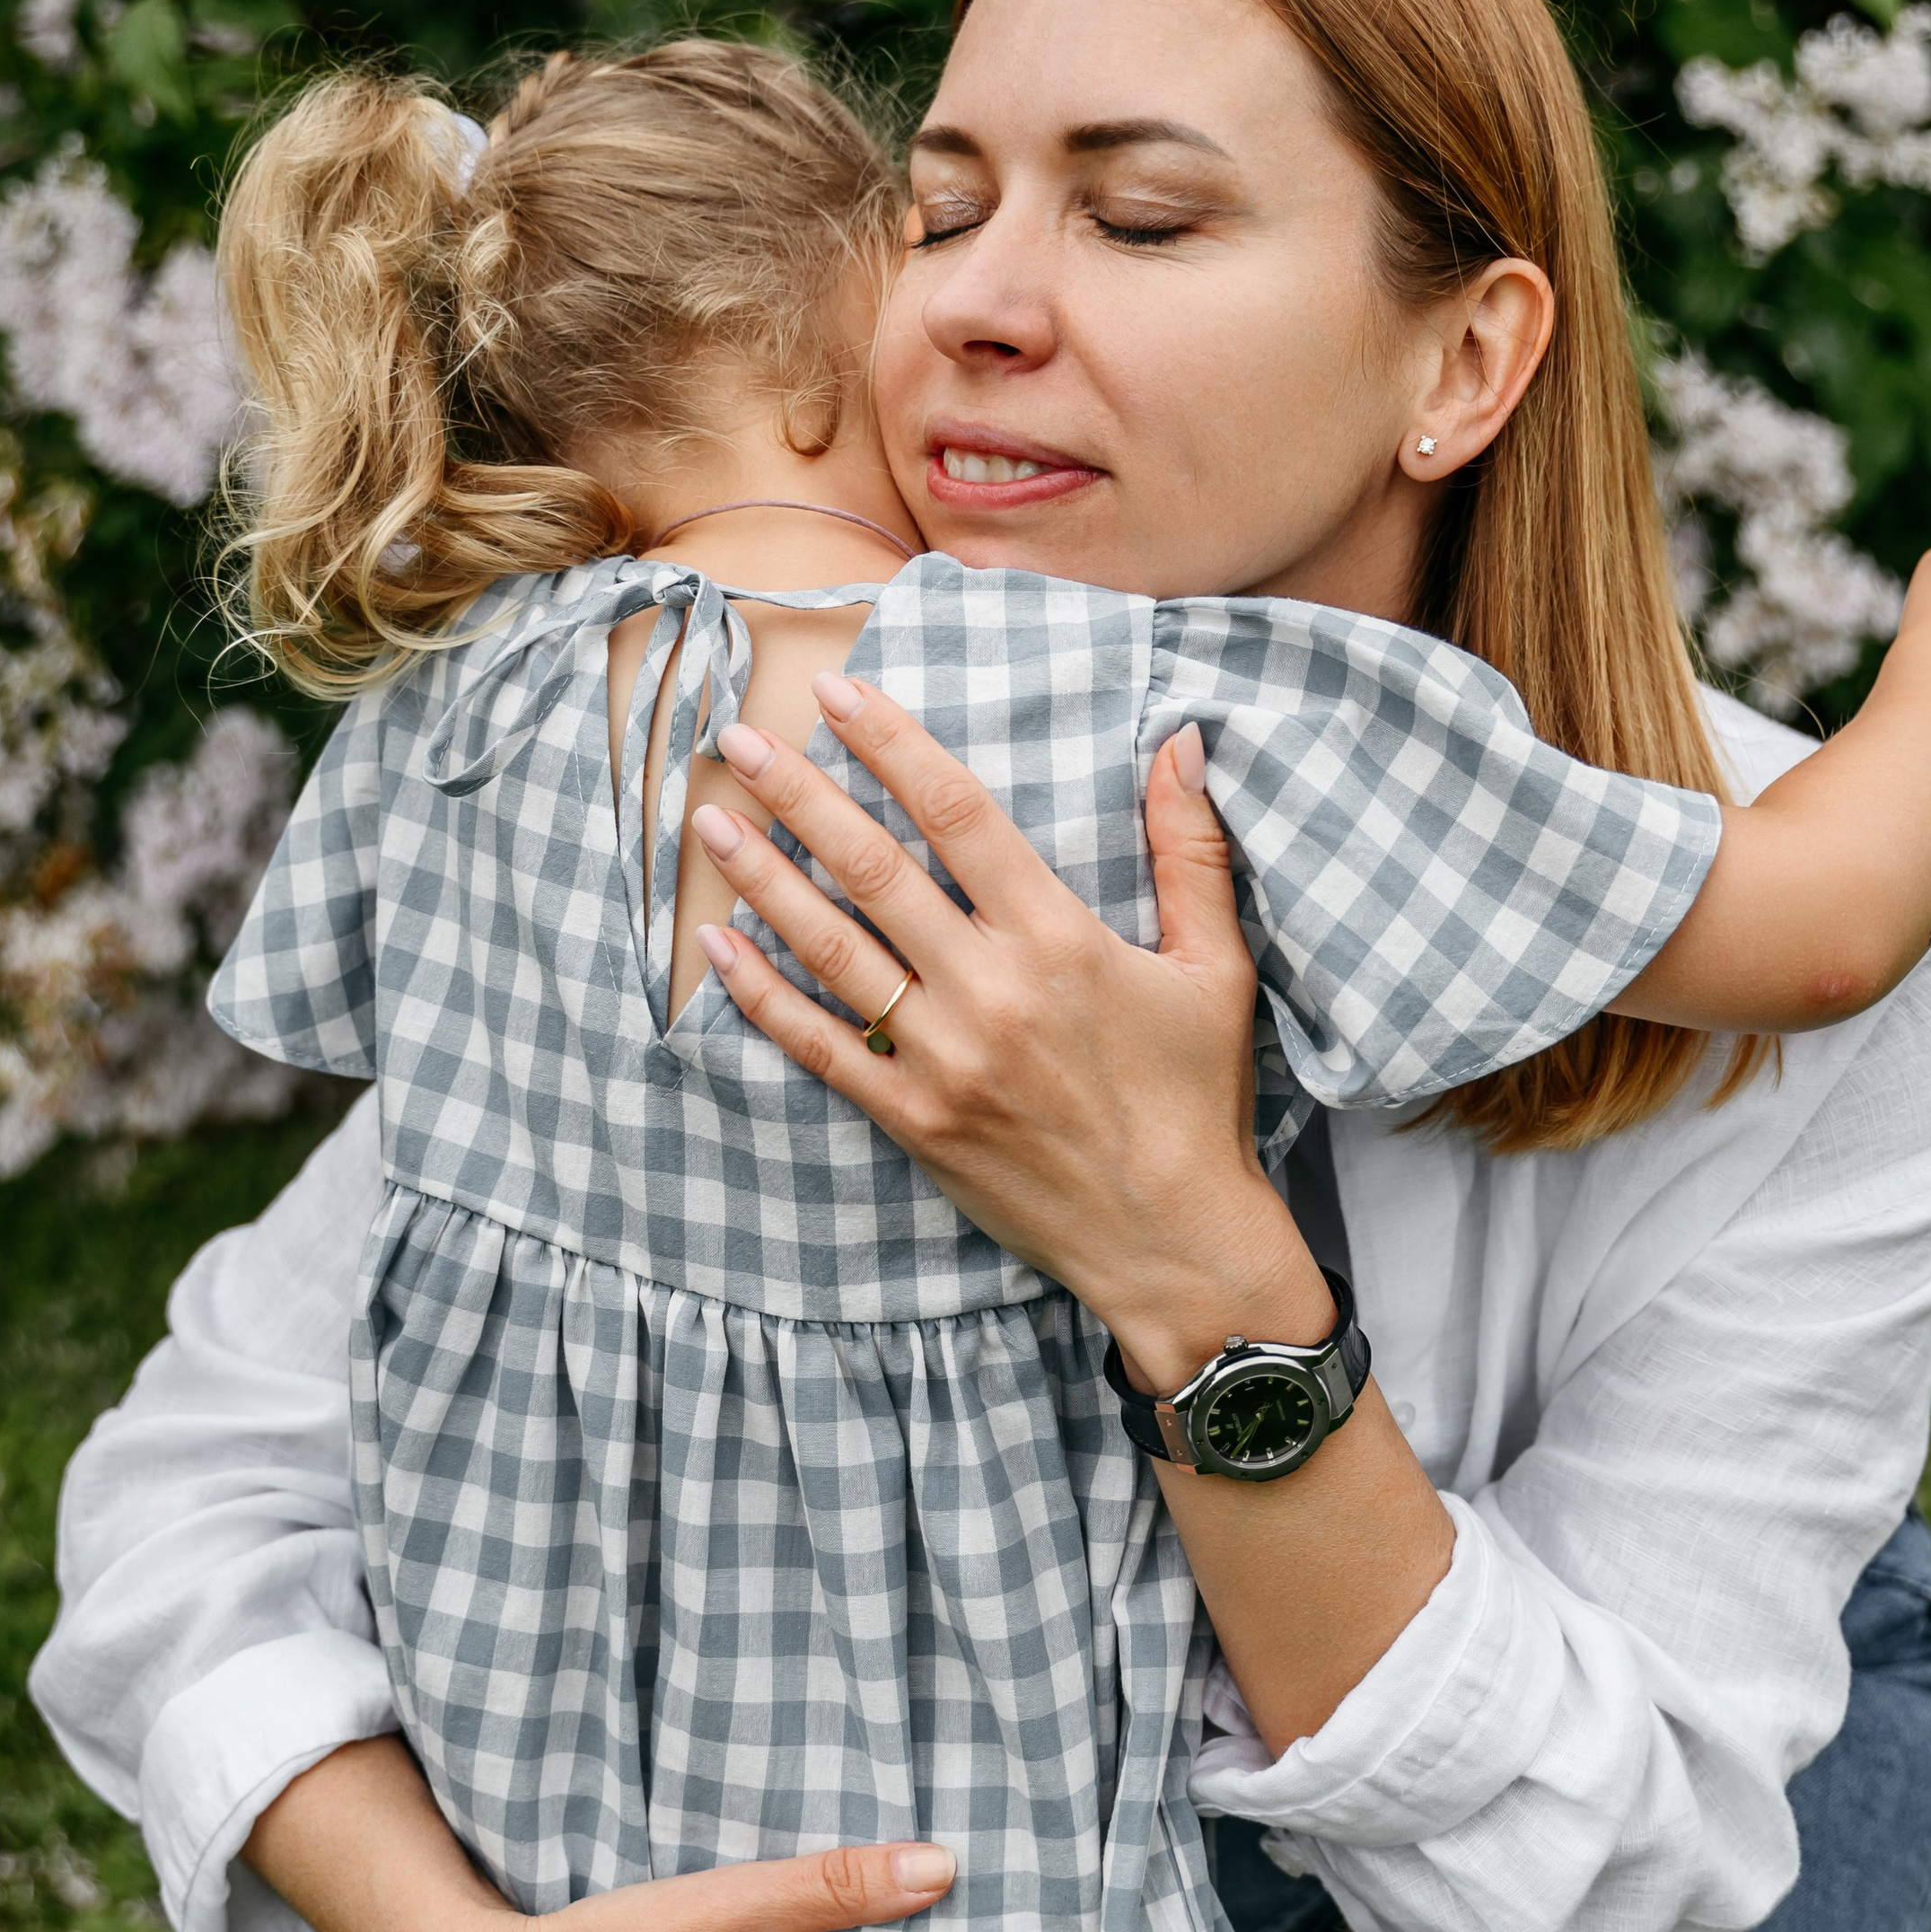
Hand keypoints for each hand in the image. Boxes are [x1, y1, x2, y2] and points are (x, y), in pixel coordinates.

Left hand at [690, 671, 1334, 1393]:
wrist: (1172, 1239)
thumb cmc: (1198, 1099)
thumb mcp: (1218, 968)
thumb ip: (1192, 851)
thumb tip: (1181, 739)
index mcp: (1059, 940)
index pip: (957, 813)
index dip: (892, 743)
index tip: (839, 693)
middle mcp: (991, 991)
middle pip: (874, 867)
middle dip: (801, 795)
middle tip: (742, 738)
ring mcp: (943, 1059)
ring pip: (833, 949)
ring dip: (764, 880)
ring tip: (712, 822)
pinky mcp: (913, 1119)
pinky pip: (822, 1047)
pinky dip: (763, 996)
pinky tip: (718, 946)